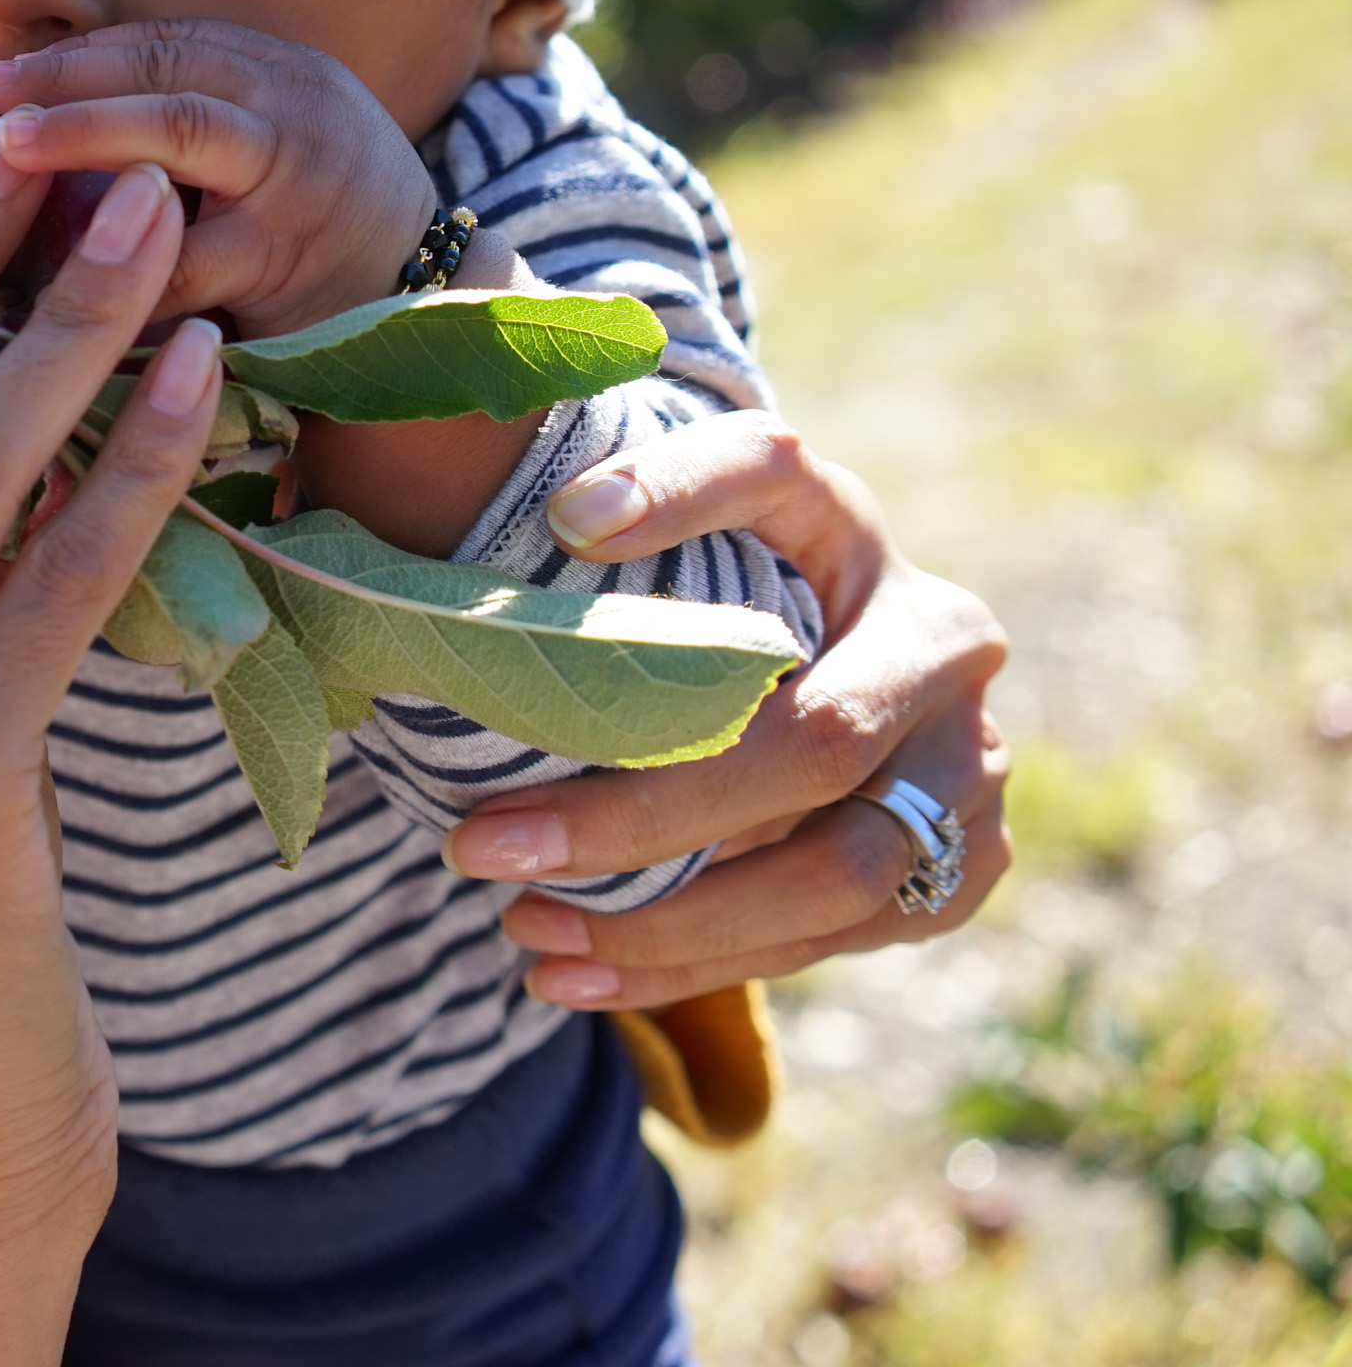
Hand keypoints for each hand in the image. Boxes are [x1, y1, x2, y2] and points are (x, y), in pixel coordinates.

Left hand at [0, 19, 439, 337]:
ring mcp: (294, 187)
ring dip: (82, 144)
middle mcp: (295, 113)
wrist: (424, 300)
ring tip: (8, 161)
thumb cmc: (316, 221)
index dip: (75, 57)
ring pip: (176, 146)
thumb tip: (45, 103)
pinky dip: (114, 270)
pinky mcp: (284, 266)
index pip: (165, 46)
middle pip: (166, 83)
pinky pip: (181, 267)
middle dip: (67, 91)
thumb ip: (188, 115)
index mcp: (282, 73)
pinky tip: (48, 276)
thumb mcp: (271, 141)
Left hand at [442, 411, 1013, 1008]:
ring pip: (831, 875)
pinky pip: (823, 941)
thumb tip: (548, 502)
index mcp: (849, 525)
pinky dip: (688, 965)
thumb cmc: (713, 594)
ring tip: (519, 923)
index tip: (565, 523)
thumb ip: (610, 507)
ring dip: (664, 922)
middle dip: (636, 811)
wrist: (840, 672)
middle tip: (479, 843)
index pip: (769, 472)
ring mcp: (966, 767)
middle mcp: (937, 642)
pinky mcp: (958, 873)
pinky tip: (571, 972)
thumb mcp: (671, 530)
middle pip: (809, 743)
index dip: (679, 490)